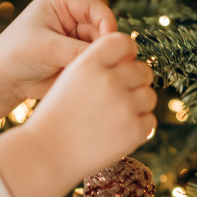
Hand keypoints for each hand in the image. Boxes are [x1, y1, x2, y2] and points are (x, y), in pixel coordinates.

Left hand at [0, 0, 117, 109]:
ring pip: (101, 48)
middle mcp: (71, 22)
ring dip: (101, 59)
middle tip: (105, 60)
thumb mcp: (45, 47)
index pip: (93, 6)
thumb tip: (107, 54)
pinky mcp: (76, 62)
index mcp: (61, 6)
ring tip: (95, 72)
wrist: (1, 81)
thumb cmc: (15, 55)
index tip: (109, 38)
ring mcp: (75, 42)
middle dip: (105, 44)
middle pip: (102, 28)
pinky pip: (95, 64)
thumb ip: (77, 50)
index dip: (106, 20)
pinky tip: (93, 80)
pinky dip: (97, 71)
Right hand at [0, 32, 156, 196]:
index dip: (127, 53)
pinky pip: (150, 121)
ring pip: (149, 96)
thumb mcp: (69, 80)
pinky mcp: (134, 130)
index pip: (124, 42)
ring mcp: (124, 106)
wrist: (46, 154)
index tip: (123, 66)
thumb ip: (98, 66)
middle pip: (143, 70)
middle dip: (134, 83)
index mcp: (89, 63)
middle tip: (117, 99)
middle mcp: (109, 80)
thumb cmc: (56, 118)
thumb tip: (133, 62)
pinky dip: (138, 127)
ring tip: (114, 118)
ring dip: (137, 106)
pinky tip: (117, 133)